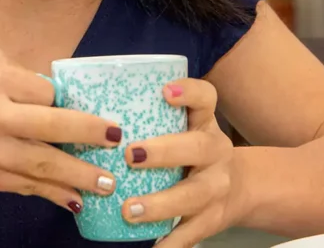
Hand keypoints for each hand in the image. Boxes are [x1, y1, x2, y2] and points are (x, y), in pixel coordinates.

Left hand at [121, 78, 240, 246]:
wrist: (240, 188)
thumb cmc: (193, 150)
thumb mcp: (186, 127)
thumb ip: (150, 115)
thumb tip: (83, 104)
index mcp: (204, 123)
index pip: (206, 98)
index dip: (189, 92)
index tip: (165, 91)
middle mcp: (215, 151)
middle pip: (198, 147)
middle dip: (164, 152)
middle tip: (130, 155)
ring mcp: (216, 188)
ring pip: (193, 195)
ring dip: (160, 204)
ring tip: (129, 209)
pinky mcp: (212, 220)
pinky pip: (190, 234)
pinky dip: (170, 243)